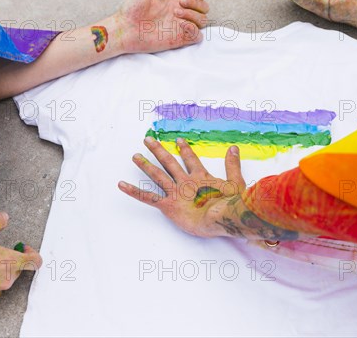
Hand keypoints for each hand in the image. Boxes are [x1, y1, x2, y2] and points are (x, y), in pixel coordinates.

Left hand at [114, 0, 208, 53]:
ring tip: (176, 13)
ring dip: (193, 14)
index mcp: (174, 3)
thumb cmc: (131, 10)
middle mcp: (180, 16)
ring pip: (203, 21)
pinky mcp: (178, 40)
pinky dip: (194, 29)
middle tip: (179, 2)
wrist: (124, 28)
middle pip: (203, 9)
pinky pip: (197, 36)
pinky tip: (181, 24)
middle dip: (196, 3)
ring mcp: (180, 28)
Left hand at [118, 137, 245, 237]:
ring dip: (145, 165)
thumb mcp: (235, 183)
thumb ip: (232, 165)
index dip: (184, 149)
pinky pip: (148, 197)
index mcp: (201, 177)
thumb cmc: (231, 204)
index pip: (190, 159)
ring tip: (135, 156)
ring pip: (157, 175)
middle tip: (147, 139)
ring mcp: (175, 192)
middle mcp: (185, 181)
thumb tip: (233, 148)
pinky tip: (121, 185)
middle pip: (169, 162)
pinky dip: (133, 191)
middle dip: (158, 150)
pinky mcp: (168, 205)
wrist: (222, 217)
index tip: (178, 140)